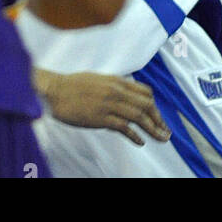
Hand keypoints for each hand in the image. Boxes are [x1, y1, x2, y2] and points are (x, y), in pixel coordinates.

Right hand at [36, 71, 170, 145]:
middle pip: (146, 105)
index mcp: (117, 81)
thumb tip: (126, 93)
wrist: (56, 91)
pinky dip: (135, 135)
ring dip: (153, 129)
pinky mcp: (101, 118)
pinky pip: (123, 127)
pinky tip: (140, 142)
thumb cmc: (74, 85)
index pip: (145, 92)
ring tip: (161, 138)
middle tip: (165, 131)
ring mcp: (109, 104)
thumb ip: (114, 86)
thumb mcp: (99, 79)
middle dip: (159, 119)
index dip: (154, 106)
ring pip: (139, 117)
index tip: (157, 116)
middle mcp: (117, 91)